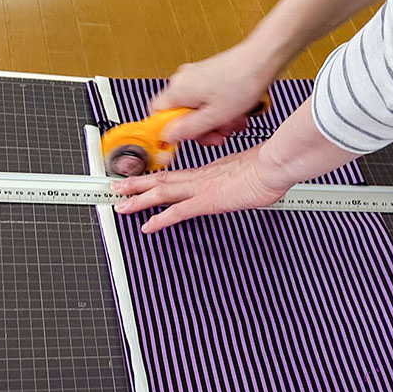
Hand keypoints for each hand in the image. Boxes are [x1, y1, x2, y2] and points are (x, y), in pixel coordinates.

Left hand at [111, 145, 290, 232]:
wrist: (275, 164)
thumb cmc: (270, 167)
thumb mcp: (253, 170)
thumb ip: (244, 176)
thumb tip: (249, 178)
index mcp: (211, 170)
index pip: (178, 175)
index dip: (158, 178)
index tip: (146, 180)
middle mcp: (202, 177)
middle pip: (162, 180)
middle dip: (137, 184)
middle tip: (118, 187)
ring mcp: (202, 188)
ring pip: (162, 192)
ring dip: (138, 198)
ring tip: (121, 204)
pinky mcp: (208, 201)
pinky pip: (177, 212)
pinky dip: (160, 219)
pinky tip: (147, 226)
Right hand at [151, 42, 278, 145]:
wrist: (262, 59)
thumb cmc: (243, 82)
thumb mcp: (215, 116)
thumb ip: (188, 129)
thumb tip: (168, 137)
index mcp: (178, 90)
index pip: (157, 115)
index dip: (166, 131)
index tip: (179, 141)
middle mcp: (182, 81)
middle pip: (178, 115)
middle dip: (198, 130)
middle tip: (216, 136)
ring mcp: (195, 77)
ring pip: (195, 109)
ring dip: (212, 122)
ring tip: (230, 124)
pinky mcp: (207, 76)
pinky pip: (205, 101)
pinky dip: (218, 111)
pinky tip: (233, 114)